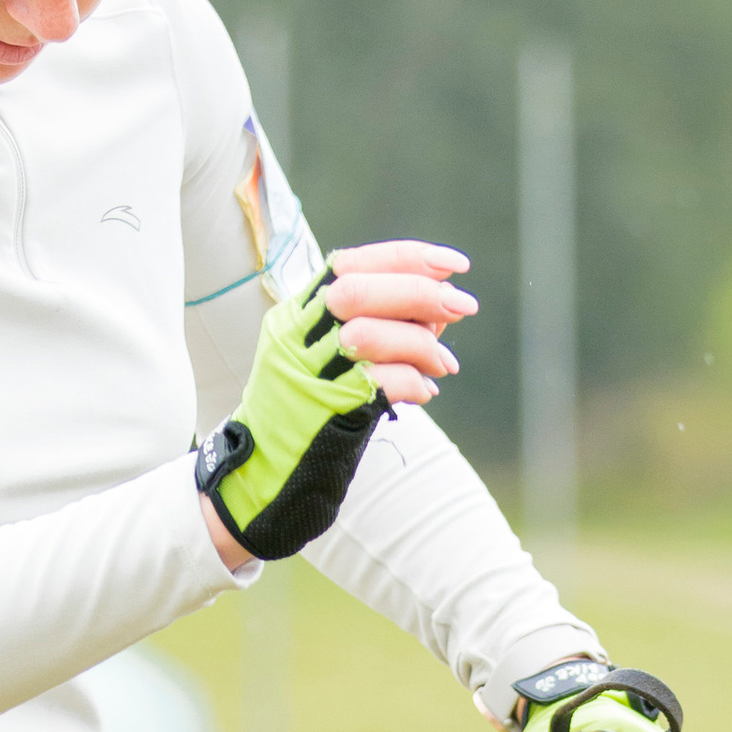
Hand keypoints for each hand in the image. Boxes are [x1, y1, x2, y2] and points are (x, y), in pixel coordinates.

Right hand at [200, 244, 476, 568]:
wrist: (266, 474)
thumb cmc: (309, 412)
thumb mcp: (329, 357)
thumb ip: (378, 324)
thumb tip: (442, 302)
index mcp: (296, 314)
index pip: (350, 264)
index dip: (405, 257)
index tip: (454, 264)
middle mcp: (295, 338)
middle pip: (357, 292)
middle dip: (419, 292)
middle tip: (464, 304)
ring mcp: (306, 374)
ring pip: (369, 335)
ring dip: (422, 344)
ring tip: (444, 364)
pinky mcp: (324, 411)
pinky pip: (381, 385)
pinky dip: (414, 382)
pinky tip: (425, 391)